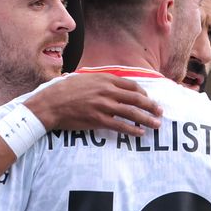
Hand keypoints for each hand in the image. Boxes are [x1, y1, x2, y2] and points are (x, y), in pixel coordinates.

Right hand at [24, 73, 161, 135]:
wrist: (50, 104)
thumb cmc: (63, 90)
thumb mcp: (83, 78)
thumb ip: (99, 80)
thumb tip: (108, 82)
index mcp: (104, 79)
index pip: (131, 85)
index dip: (143, 93)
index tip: (148, 99)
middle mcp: (107, 91)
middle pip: (136, 99)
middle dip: (151, 106)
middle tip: (160, 112)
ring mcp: (104, 106)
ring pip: (132, 113)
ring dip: (147, 119)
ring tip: (156, 124)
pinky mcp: (98, 120)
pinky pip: (120, 126)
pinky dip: (132, 129)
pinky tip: (139, 132)